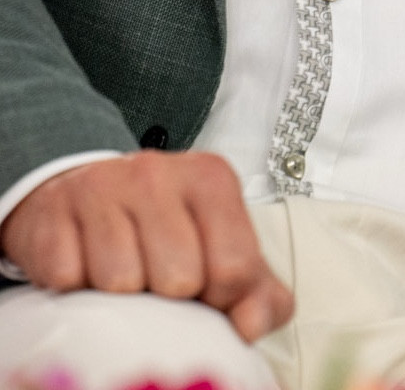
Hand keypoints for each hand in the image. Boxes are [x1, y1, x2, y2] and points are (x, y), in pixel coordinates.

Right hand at [0, 152, 293, 341]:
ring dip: (119, 294)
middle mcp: (158, 172)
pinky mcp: (53, 212)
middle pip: (177, 279)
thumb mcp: (220, 247)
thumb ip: (257, 289)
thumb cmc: (163, 229)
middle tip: (156, 278)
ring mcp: (102, 187)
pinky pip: (67, 278)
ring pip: (120, 281)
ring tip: (122, 269)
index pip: (234, 266)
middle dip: (167, 296)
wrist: (86, 193)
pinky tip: (84, 264)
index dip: (220, 300)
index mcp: (211, 179)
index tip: (205, 293)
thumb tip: (252, 325)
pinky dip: (75, 287)